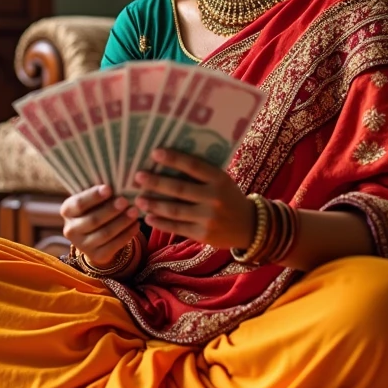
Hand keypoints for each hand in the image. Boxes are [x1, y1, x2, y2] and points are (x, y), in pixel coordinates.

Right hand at [60, 185, 139, 266]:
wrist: (94, 236)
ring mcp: (82, 245)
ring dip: (122, 222)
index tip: (109, 188)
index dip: (93, 196)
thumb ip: (100, 191)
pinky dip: (127, 234)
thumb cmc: (95, 208)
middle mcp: (70, 229)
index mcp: (67, 211)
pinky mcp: (96, 255)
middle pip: (93, 220)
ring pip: (105, 234)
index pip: (79, 204)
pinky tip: (136, 225)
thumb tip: (119, 180)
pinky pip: (113, 246)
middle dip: (111, 210)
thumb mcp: (92, 199)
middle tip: (126, 201)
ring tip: (135, 211)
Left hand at [134, 149, 254, 250]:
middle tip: (137, 177)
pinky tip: (148, 217)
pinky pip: (177, 228)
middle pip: (179, 189)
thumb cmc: (229, 197)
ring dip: (154, 204)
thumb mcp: (222, 181)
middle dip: (156, 183)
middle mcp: (214, 198)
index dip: (174, 159)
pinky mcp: (203, 235)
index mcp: (219, 179)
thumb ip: (202, 175)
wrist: (250, 226)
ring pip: (175, 210)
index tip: (154, 153)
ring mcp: (208, 218)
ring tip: (138, 199)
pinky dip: (160, 223)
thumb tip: (168, 163)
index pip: (194, 166)